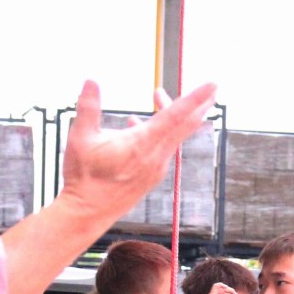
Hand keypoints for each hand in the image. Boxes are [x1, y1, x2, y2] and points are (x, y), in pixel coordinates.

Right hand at [60, 81, 215, 224]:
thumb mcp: (80, 137)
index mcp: (143, 143)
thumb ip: (88, 106)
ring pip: (174, 136)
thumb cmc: (83, 177)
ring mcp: (156, 168)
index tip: (212, 85)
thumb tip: (91, 80)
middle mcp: (156, 156)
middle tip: (212, 89)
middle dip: (199, 104)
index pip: (176, 115)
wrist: (86, 214)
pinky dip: (160, 131)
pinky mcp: (151, 176)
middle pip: (186, 125)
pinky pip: (164, 148)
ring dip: (172, 115)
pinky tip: (135, 124)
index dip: (196, 98)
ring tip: (158, 96)